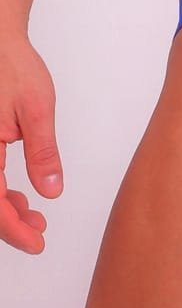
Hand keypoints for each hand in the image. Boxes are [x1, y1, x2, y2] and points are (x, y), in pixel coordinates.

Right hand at [0, 32, 62, 253]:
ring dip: (3, 208)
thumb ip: (42, 152)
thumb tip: (51, 190)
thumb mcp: (37, 109)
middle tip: (39, 230)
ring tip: (34, 214)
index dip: (14, 229)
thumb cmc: (12, 65)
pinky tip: (18, 193)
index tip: (37, 242)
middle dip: (10, 223)